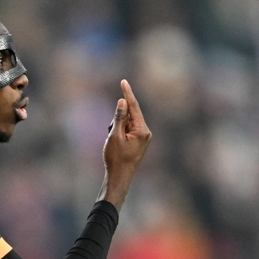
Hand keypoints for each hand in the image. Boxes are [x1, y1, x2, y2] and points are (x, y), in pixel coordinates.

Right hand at [99, 79, 152, 210]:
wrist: (120, 177)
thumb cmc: (116, 158)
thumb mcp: (115, 135)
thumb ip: (119, 117)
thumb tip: (123, 101)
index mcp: (142, 130)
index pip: (134, 107)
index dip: (127, 94)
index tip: (124, 81)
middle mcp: (146, 132)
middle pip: (130, 115)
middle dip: (118, 120)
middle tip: (112, 134)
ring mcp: (144, 137)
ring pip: (127, 122)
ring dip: (117, 127)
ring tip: (113, 142)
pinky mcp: (139, 141)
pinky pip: (128, 129)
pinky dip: (120, 131)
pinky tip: (116, 144)